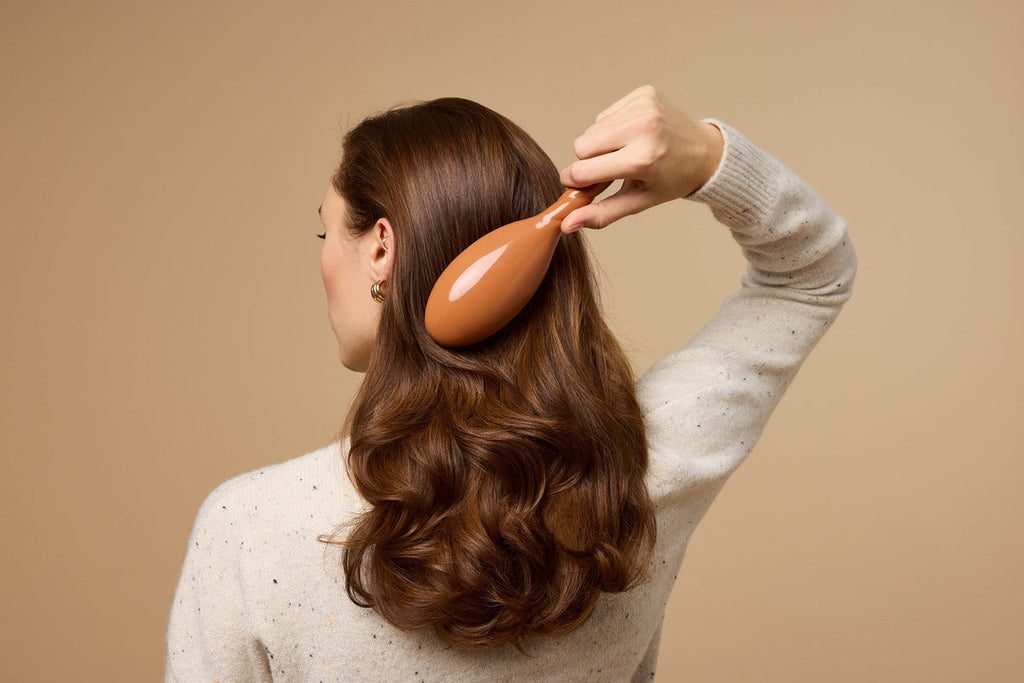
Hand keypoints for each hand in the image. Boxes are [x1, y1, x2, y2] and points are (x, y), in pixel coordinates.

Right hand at [559, 84, 723, 232]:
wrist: (706, 152)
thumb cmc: (671, 180)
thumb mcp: (638, 202)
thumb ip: (600, 214)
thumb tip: (566, 224)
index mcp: (642, 159)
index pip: (583, 169)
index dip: (574, 180)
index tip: (577, 185)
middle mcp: (643, 127)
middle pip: (581, 145)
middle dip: (589, 160)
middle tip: (611, 169)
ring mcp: (644, 106)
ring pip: (592, 129)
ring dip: (602, 143)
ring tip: (626, 152)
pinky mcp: (644, 93)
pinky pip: (606, 114)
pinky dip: (613, 127)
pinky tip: (633, 136)